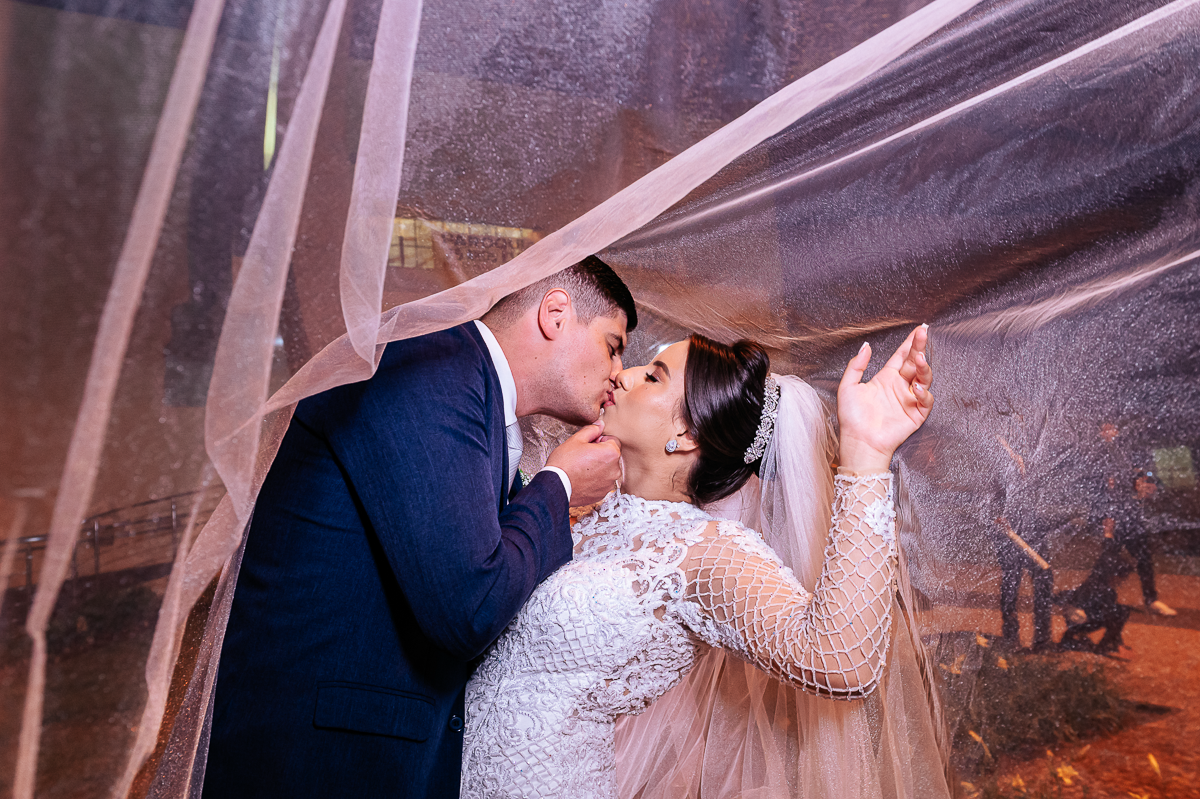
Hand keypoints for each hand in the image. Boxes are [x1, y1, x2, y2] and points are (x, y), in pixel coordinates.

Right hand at [546, 420, 621, 505]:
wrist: (556, 486)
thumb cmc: (565, 463)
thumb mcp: (576, 440)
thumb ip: (591, 430)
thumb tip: (600, 425)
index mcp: (611, 453)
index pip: (613, 440)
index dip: (600, 440)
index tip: (589, 445)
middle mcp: (615, 469)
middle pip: (611, 456)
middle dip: (600, 454)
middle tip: (583, 456)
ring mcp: (609, 483)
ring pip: (607, 470)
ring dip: (599, 468)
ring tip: (582, 468)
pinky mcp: (603, 494)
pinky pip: (602, 482)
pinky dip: (595, 480)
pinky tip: (582, 478)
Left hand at [837, 324, 933, 472]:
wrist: (859, 441)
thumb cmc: (852, 418)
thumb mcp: (848, 387)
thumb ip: (856, 366)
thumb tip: (866, 346)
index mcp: (885, 379)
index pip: (901, 356)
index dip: (910, 343)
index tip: (919, 330)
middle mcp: (899, 387)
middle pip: (914, 363)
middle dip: (920, 347)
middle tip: (923, 333)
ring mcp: (908, 400)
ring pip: (923, 378)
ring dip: (924, 368)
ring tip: (919, 359)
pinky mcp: (916, 415)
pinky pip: (925, 401)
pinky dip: (924, 393)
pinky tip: (916, 387)